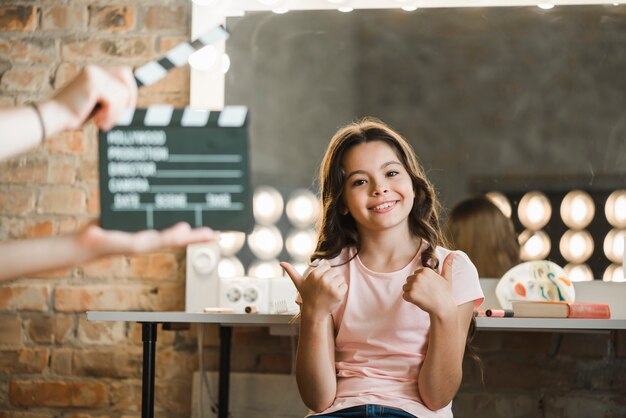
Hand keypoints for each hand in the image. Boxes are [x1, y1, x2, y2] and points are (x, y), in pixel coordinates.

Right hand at [51, 65, 136, 131]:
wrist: (54, 116)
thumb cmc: (75, 113)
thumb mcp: (97, 102)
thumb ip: (112, 96)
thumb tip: (131, 101)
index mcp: (96, 71)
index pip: (124, 72)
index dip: (130, 89)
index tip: (128, 107)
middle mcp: (95, 69)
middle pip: (126, 79)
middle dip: (127, 98)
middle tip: (117, 115)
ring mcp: (93, 75)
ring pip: (122, 94)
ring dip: (116, 113)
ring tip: (102, 122)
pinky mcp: (92, 84)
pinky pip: (115, 101)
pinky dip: (110, 115)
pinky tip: (99, 121)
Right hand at [77, 221, 217, 257]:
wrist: (88, 246)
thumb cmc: (92, 242)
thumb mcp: (94, 237)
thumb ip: (96, 237)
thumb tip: (94, 234)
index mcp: (140, 243)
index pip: (165, 240)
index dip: (179, 236)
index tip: (192, 231)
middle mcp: (149, 241)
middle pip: (178, 239)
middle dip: (197, 237)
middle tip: (216, 235)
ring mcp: (149, 237)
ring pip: (176, 234)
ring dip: (193, 232)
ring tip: (211, 230)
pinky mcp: (146, 230)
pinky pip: (168, 227)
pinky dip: (181, 225)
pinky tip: (189, 219)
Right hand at [281, 260, 346, 320]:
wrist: (314, 312)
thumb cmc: (306, 296)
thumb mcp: (298, 282)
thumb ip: (291, 271)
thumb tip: (281, 263)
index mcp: (314, 274)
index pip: (327, 266)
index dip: (325, 274)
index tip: (320, 282)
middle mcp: (323, 279)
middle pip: (334, 271)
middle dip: (331, 278)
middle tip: (324, 288)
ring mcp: (331, 287)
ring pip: (340, 278)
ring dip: (337, 284)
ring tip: (329, 292)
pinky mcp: (338, 294)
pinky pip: (345, 286)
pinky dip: (341, 290)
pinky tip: (333, 295)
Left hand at [402, 253, 456, 316]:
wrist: (443, 309)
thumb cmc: (445, 294)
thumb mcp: (447, 278)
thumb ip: (447, 265)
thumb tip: (452, 253)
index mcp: (425, 270)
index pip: (415, 275)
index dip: (422, 282)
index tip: (430, 287)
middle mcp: (419, 276)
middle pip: (409, 280)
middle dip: (415, 287)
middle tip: (426, 293)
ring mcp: (414, 285)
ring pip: (405, 288)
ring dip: (412, 293)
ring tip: (423, 297)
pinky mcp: (411, 294)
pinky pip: (404, 296)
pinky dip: (410, 300)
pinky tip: (419, 301)